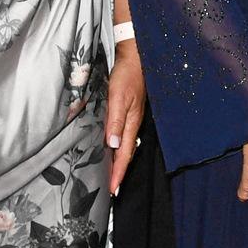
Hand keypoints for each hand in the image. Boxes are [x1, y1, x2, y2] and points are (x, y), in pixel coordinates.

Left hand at [104, 42, 144, 194]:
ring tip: (111, 176)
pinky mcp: (128, 113)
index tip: (113, 190)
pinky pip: (123, 137)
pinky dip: (118, 149)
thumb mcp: (119, 97)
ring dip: (118, 162)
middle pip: (126, 154)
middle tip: (112, 190)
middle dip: (119, 172)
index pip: (124, 154)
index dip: (118, 172)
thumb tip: (113, 144)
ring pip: (125, 146)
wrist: (136, 58)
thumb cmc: (127, 76)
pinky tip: (112, 149)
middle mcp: (132, 124)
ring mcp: (132, 119)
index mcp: (131, 123)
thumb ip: (115, 121)